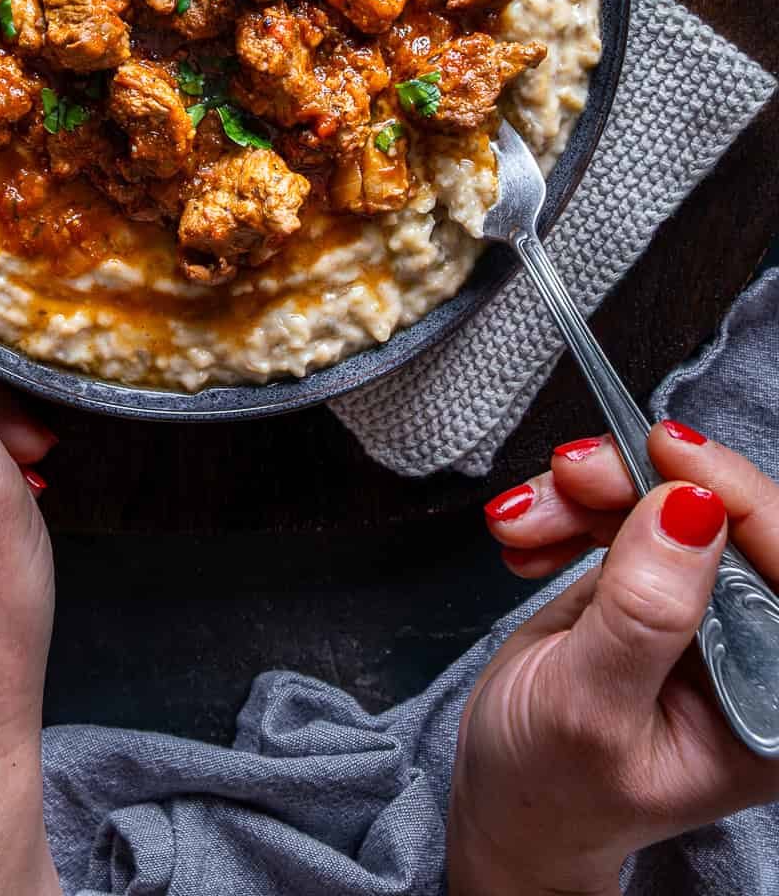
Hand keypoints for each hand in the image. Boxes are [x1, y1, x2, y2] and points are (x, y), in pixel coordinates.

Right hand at [448, 422, 778, 895]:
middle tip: (569, 476)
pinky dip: (569, 508)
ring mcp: (705, 610)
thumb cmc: (549, 789)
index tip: (668, 452)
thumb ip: (643, 614)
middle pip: (724, 518)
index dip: (738, 497)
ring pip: (669, 499)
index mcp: (771, 698)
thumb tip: (690, 508)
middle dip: (638, 484)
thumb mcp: (590, 710)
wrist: (504, 804)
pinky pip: (627, 507)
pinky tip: (528, 537)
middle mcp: (753, 649)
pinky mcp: (657, 582)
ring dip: (588, 493)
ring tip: (521, 525)